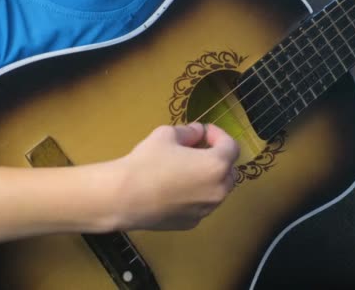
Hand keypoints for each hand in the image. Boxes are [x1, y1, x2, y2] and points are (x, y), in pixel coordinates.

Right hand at [110, 123, 239, 230]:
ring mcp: (206, 210)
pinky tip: (176, 189)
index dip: (219, 135)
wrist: (123, 197)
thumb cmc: (147, 162)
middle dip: (218, 158)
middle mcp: (218, 190)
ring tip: (187, 169)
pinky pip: (201, 205)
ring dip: (209, 178)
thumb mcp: (167, 134)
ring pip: (217, 190)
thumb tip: (198, 131)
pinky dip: (196, 195)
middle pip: (229, 171)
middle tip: (198, 150)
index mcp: (217, 166)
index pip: (231, 147)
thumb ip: (189, 131)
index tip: (204, 132)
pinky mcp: (192, 223)